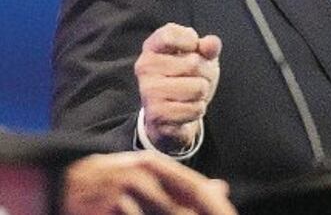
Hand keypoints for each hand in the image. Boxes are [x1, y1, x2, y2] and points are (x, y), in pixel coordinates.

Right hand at [62, 151, 235, 214]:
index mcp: (154, 165)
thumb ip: (182, 184)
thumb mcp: (148, 175)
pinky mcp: (106, 209)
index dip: (215, 206)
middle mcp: (140, 176)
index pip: (195, 188)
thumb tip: (222, 188)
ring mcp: (121, 194)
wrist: (64, 181)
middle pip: (177, 210)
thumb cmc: (113, 181)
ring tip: (150, 213)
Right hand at [135, 23, 221, 152]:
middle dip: (206, 72)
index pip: (170, 35)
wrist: (171, 112)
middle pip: (193, 63)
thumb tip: (211, 44)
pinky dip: (198, 109)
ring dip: (203, 92)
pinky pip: (195, 109)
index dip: (190, 40)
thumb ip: (208, 47)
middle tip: (196, 77)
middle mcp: (145, 66)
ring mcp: (148, 91)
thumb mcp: (201, 56)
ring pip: (197, 88)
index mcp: (152, 46)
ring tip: (191, 92)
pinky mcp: (156, 114)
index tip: (192, 48)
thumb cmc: (187, 76)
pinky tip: (185, 107)